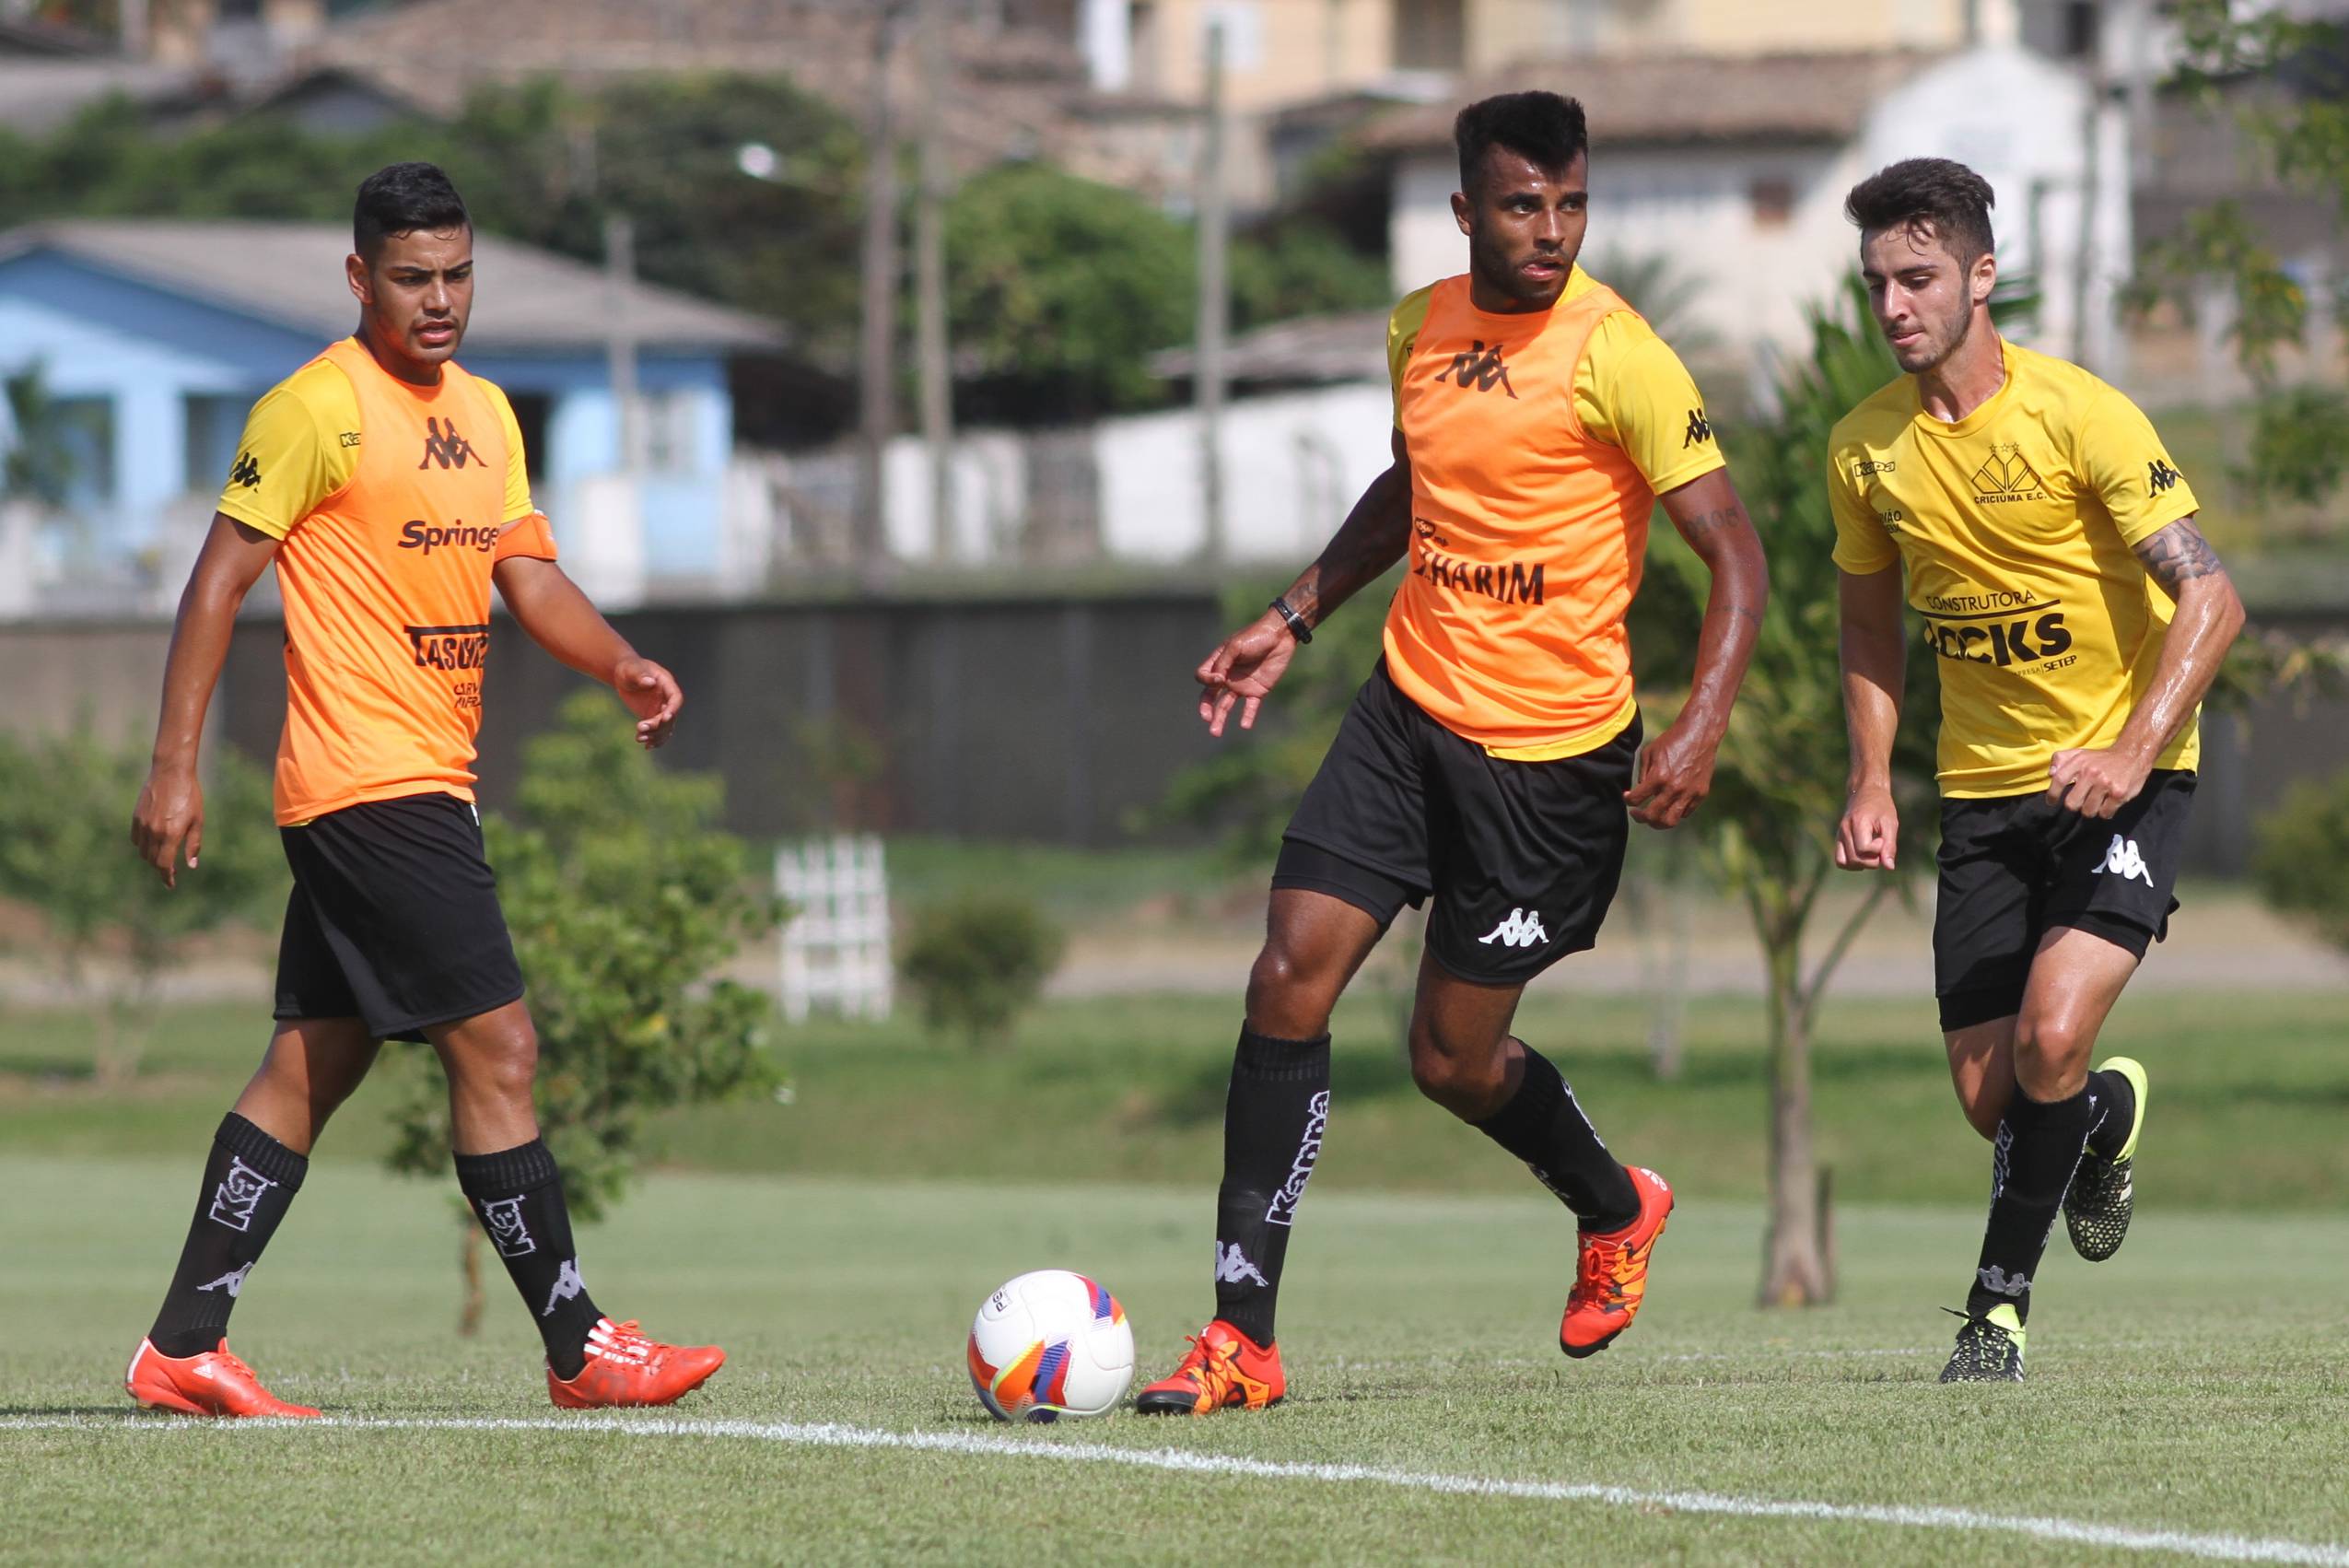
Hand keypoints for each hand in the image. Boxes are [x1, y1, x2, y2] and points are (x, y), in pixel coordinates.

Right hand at [131, 762, 203, 888]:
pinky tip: (153, 843)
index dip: (166, 877)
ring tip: (163, 857)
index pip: (163, 864)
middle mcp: (154, 831)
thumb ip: (193, 844)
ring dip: (151, 858)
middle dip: (161, 868)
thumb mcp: (198, 820)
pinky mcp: (136, 817)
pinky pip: (136, 839)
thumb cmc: (190, 795)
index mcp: (171, 834)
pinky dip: (143, 846)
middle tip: (171, 870)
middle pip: (152, 860)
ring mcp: (142, 824)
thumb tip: (191, 865)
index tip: (170, 884)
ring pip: (143, 851)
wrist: (171, 772)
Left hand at [613, 657, 682, 747]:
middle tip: (640, 727)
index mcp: (666, 684)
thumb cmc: (629, 668)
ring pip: (664, 727)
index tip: (665, 718)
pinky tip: (646, 746)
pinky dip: (654, 739)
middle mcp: (667, 698)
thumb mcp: (632, 669)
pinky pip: (657, 730)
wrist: (623, 675)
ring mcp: (661, 708)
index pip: (676, 698)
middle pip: (670, 716)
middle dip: (658, 724)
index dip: (673, 709)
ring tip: (639, 738)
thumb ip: (641, 675)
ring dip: (654, 735)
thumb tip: (650, 682)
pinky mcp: (653, 716)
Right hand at [1194, 612, 1299, 737]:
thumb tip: (1216, 681)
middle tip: (1206, 718)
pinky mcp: (1257, 691)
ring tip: (1215, 733)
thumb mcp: (1235, 646)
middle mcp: (1227, 676)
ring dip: (1220, 718)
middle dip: (1206, 708)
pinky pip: (1249, 707)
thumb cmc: (1255, 636)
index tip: (1220, 678)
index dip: (1207, 681)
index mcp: (1219, 663)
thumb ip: (1223, 662)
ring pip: (1226, 706)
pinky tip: (1244, 725)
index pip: (1203, 677)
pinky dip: (1246, 716)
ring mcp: (1241, 685)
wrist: (1280, 637)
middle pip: (1210, 696)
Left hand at [1624, 721, 1718, 828]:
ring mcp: (1689, 793)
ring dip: (1658, 823)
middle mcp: (1674, 788)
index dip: (1628, 800)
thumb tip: (1639, 791)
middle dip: (1640, 817)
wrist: (1699, 734)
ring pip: (1670, 821)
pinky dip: (1675, 812)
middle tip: (1636, 813)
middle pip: (1652, 817)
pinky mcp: (1701, 794)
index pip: (1636, 799)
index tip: (1627, 797)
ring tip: (1652, 817)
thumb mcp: (1649, 752)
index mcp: (1658, 777)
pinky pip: (1685, 812)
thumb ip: (1643, 774)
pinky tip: (1669, 804)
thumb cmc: (1671, 741)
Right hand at [1835, 782, 1899, 869]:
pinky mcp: (1838, 840)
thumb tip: (1889, 867)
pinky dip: (1852, 864)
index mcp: (1857, 823)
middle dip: (1872, 860)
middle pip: (1855, 859)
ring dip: (1861, 864)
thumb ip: (1890, 845)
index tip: (1883, 838)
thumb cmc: (1881, 806)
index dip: (1877, 849)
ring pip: (1845, 863)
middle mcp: (1844, 830)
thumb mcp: (1890, 823)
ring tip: (1871, 852)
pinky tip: (1863, 856)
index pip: (1863, 849)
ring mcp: (1839, 835)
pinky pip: (1840, 861)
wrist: (1866, 792)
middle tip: (1880, 846)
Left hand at [2047, 745, 2148, 818]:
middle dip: (2074, 806)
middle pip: (2072, 803)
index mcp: (2079, 762)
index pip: (2059, 779)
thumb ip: (2061, 760)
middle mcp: (2091, 773)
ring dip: (2090, 810)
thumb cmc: (2101, 758)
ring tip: (2095, 802)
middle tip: (2080, 802)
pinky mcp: (2119, 793)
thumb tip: (2050, 774)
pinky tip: (2107, 804)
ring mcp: (2106, 784)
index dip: (2052, 794)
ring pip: (2088, 811)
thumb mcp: (2080, 753)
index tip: (2052, 802)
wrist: (2132, 755)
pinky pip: (2105, 813)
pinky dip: (2105, 812)